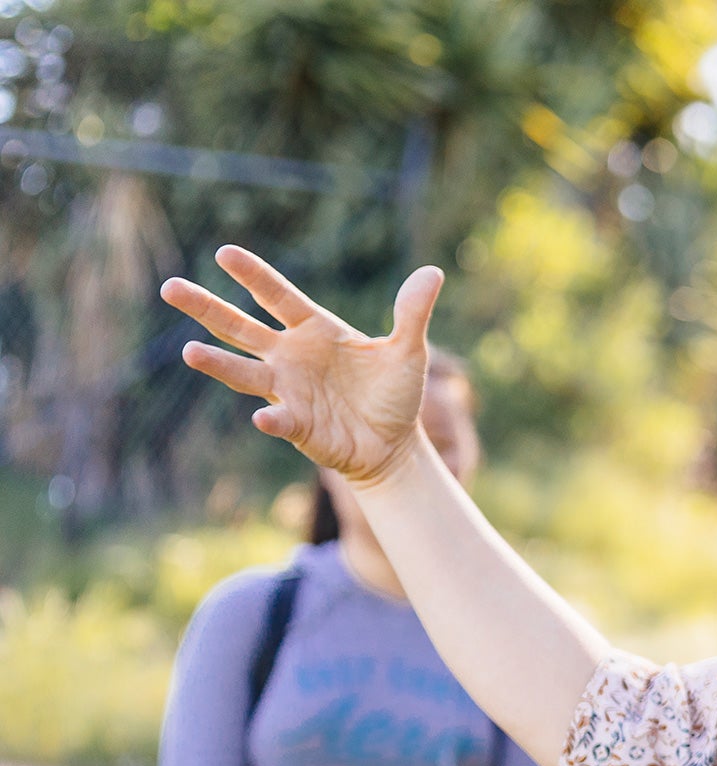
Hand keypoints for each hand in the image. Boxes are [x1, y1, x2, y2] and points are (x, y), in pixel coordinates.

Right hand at [160, 247, 443, 484]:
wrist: (394, 445)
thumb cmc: (394, 394)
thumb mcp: (408, 351)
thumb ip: (412, 313)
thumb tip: (432, 272)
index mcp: (314, 330)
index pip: (278, 296)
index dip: (254, 276)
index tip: (225, 252)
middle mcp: (291, 356)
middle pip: (240, 327)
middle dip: (207, 307)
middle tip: (169, 286)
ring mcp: (288, 391)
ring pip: (243, 372)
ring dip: (218, 363)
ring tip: (189, 351)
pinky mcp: (297, 426)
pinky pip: (279, 420)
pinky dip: (272, 419)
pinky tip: (263, 417)